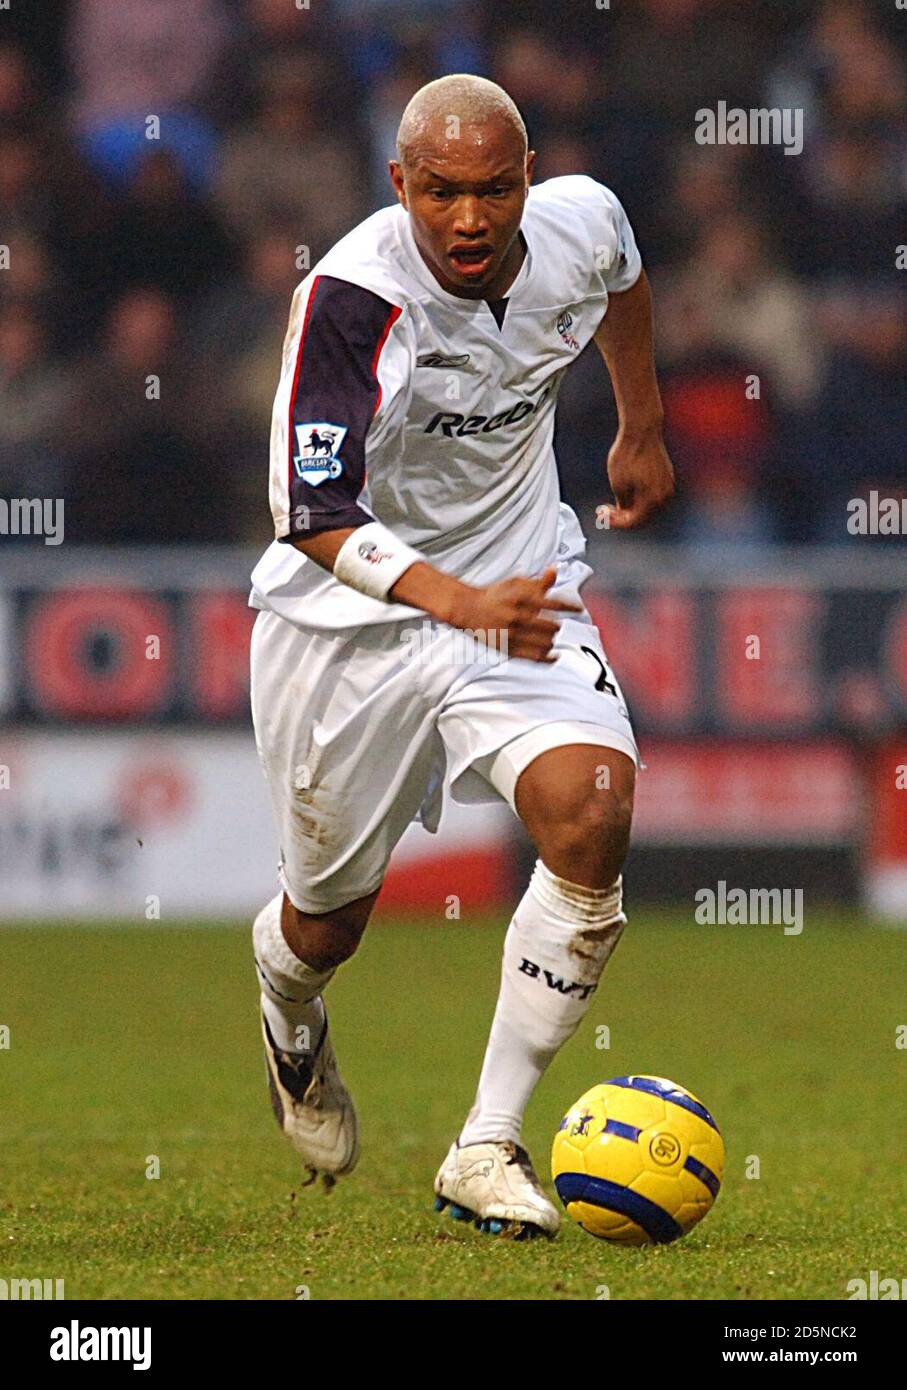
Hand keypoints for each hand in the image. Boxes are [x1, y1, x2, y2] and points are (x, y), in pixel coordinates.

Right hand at [447, 566, 582, 662]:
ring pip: (545, 641)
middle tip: (555, 625)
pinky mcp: (507, 648)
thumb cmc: (495, 595)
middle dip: (556, 625)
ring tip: (550, 636)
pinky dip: (547, 657)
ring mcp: (512, 634)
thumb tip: (555, 569)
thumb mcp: (515, 583)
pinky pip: (532, 656)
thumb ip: (537, 581)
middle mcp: (517, 616)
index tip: (578, 608)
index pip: (553, 603)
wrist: (467, 609)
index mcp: (520, 598)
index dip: (569, 606)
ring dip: (551, 639)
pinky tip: (554, 656)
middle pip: (551, 625)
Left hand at [599, 424, 674, 530]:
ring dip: (632, 508)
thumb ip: (622, 504)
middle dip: (624, 517)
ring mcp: (667, 485)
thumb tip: (624, 510)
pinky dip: (640, 497)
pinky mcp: (666, 476)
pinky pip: (653, 494)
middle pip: (642, 517)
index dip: (616, 523)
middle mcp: (664, 496)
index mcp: (653, 500)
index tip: (603, 518)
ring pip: (648, 506)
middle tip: (607, 512)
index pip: (633, 522)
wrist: (641, 430)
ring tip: (615, 503)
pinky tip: (627, 493)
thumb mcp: (618, 484)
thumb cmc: (629, 454)